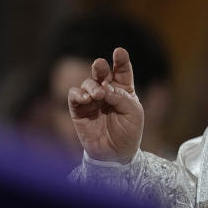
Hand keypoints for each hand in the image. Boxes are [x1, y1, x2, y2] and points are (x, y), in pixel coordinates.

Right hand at [67, 47, 143, 162]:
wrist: (116, 155)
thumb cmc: (129, 133)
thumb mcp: (134, 113)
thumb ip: (121, 98)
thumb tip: (104, 88)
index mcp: (123, 89)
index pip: (122, 70)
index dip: (120, 59)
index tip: (119, 51)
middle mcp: (106, 91)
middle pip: (102, 72)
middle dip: (100, 66)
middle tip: (100, 65)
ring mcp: (92, 100)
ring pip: (88, 83)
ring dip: (92, 86)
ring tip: (97, 95)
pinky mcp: (78, 110)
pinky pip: (74, 96)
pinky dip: (78, 94)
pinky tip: (86, 98)